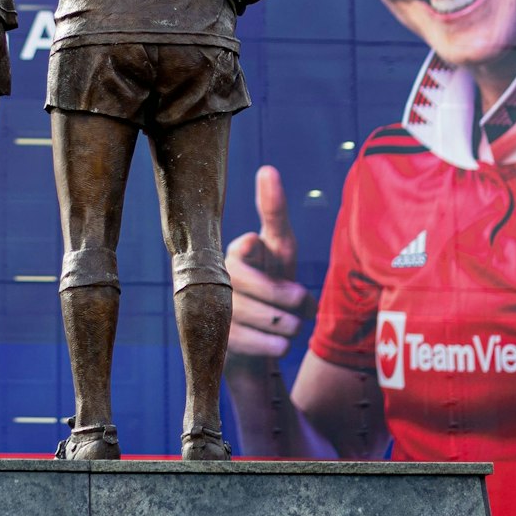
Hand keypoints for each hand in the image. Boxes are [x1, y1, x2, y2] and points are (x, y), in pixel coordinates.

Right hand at [226, 166, 313, 362]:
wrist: (259, 345)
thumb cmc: (274, 287)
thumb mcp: (281, 251)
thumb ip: (275, 214)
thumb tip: (266, 169)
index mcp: (237, 250)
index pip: (252, 245)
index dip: (278, 270)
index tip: (285, 269)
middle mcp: (219, 274)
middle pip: (261, 286)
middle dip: (290, 301)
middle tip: (302, 308)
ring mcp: (212, 305)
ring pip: (259, 316)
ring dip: (287, 327)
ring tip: (289, 329)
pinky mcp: (212, 336)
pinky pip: (249, 341)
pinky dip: (273, 346)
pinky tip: (277, 344)